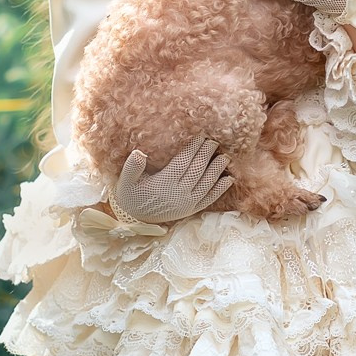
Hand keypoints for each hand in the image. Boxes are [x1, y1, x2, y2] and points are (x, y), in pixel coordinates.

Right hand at [111, 134, 233, 222]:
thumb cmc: (130, 195)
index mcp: (164, 184)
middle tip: (215, 141)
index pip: (183, 162)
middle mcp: (178, 194)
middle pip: (197, 171)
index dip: (193, 148)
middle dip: (207, 155)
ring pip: (206, 184)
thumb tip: (139, 152)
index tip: (201, 136)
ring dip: (217, 170)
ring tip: (225, 157)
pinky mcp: (191, 211)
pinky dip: (220, 190)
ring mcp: (186, 204)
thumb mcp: (126, 181)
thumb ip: (132, 167)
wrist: (134, 219)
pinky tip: (229, 180)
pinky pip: (209, 199)